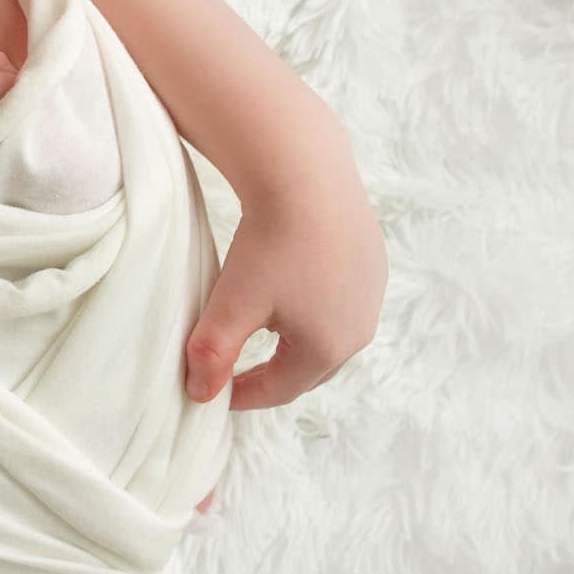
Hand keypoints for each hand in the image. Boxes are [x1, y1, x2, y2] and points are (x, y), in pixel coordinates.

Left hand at [184, 169, 386, 410]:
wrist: (309, 177)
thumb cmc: (270, 243)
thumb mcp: (233, 302)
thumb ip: (213, 351)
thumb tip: (200, 394)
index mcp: (326, 348)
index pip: (279, 389)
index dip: (244, 395)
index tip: (215, 395)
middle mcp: (359, 330)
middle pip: (308, 368)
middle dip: (272, 375)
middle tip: (237, 373)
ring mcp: (371, 296)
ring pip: (328, 335)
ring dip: (296, 343)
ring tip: (263, 336)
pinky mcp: (373, 263)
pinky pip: (341, 301)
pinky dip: (315, 309)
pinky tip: (294, 292)